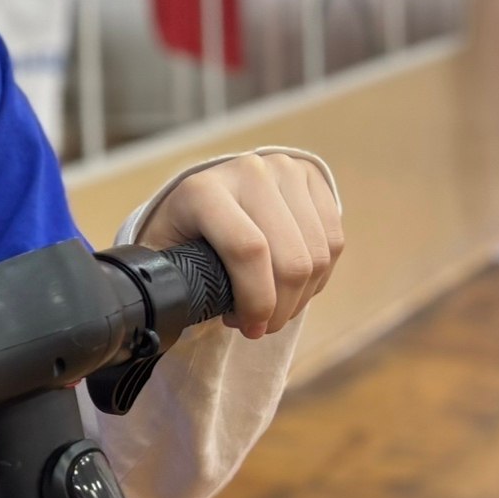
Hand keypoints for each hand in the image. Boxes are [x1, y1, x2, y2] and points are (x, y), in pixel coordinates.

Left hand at [137, 154, 343, 338]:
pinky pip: (333, 241)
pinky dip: (319, 277)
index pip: (247, 251)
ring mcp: (284, 169)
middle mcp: (247, 172)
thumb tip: (179, 313)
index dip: (256, 300)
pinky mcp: (311, 176)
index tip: (248, 328)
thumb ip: (171, 280)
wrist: (210, 191)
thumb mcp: (164, 254)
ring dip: (302, 297)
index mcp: (202, 190)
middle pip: (290, 258)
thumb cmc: (183, 233)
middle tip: (262, 326)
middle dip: (281, 308)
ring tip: (275, 309)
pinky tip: (295, 288)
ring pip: (317, 254)